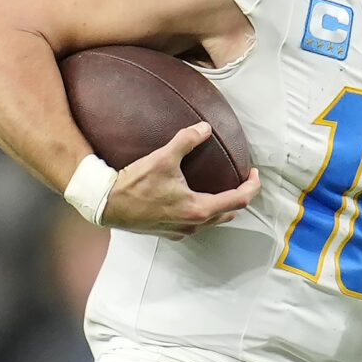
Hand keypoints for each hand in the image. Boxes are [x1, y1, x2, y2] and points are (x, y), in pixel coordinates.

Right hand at [100, 123, 262, 238]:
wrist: (106, 205)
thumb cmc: (134, 185)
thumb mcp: (162, 158)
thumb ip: (186, 141)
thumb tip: (205, 128)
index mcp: (198, 209)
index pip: (238, 200)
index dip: (252, 186)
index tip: (254, 174)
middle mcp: (193, 224)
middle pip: (228, 213)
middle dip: (239, 197)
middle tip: (241, 180)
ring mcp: (181, 231)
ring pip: (212, 221)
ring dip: (221, 206)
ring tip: (221, 188)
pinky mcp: (168, 233)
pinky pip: (194, 224)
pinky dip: (202, 212)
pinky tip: (194, 199)